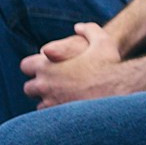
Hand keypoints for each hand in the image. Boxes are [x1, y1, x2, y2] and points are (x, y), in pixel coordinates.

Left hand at [20, 22, 145, 108]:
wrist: (120, 89)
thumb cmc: (109, 63)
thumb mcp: (102, 40)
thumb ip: (88, 30)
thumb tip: (78, 27)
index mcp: (48, 65)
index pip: (25, 66)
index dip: (34, 66)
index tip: (45, 67)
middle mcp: (45, 86)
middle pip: (29, 88)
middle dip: (39, 86)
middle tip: (54, 84)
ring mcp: (51, 103)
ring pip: (39, 105)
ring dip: (48, 101)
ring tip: (64, 97)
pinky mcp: (61, 117)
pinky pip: (52, 117)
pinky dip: (58, 114)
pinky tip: (71, 108)